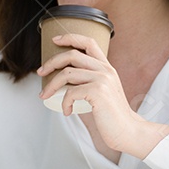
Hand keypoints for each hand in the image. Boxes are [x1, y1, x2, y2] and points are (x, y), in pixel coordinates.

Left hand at [37, 33, 168, 158]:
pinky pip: (71, 92)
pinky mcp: (98, 92)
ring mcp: (103, 80)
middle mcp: (105, 70)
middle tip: (41, 72)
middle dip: (52, 62)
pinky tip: (67, 111)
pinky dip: (64, 103)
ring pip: (67, 73)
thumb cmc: (111, 115)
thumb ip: (88, 82)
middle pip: (72, 55)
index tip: (55, 40)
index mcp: (107, 68)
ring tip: (45, 95)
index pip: (89, 42)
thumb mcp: (102, 92)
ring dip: (51, 85)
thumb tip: (64, 80)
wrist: (127, 131)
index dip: (70, 37)